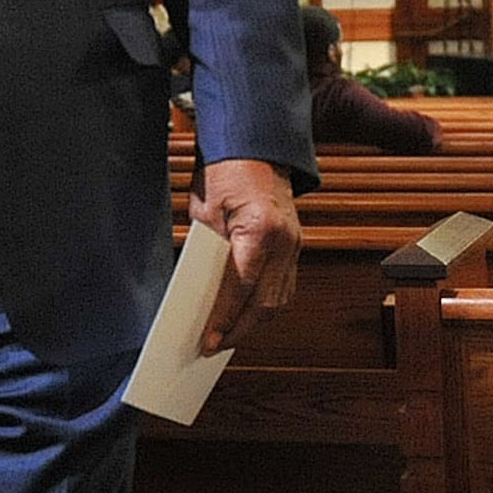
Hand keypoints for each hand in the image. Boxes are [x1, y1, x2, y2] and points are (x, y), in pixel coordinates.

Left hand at [193, 157, 302, 357]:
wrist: (256, 147)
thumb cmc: (226, 172)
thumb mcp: (205, 212)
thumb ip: (206, 253)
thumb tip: (197, 293)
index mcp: (261, 230)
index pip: (242, 288)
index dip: (225, 319)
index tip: (208, 339)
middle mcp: (285, 241)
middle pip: (266, 303)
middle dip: (239, 330)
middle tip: (214, 346)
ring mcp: (295, 244)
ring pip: (280, 300)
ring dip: (254, 323)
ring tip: (228, 336)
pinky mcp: (296, 246)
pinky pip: (284, 287)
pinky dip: (265, 306)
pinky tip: (247, 315)